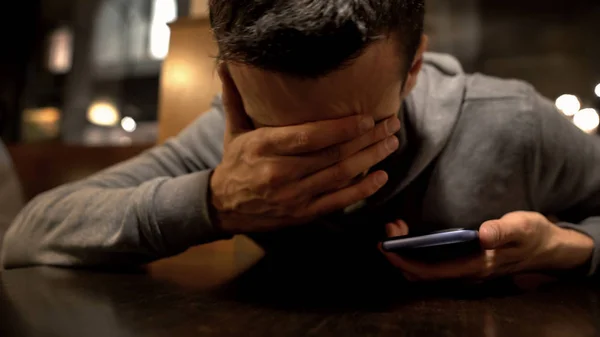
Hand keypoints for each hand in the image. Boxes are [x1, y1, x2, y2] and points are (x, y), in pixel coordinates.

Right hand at [210, 65, 400, 233]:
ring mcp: (293, 196)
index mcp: (264, 147)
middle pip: (332, 154)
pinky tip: (381, 177)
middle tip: (391, 124)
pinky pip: (337, 202)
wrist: (224, 207)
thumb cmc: (235, 162)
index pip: (309, 137)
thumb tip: (227, 64)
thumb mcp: (233, 130)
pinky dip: (362, 190)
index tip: (367, 117)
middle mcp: (280, 172)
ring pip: (339, 176)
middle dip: (367, 139)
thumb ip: (235, 98)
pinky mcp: (302, 213)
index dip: (341, 128)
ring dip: (370, 159)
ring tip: (391, 143)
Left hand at [380, 212, 593, 281]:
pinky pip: (433, 264)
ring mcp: (464, 271)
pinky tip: (411, 232)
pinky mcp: (464, 264)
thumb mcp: (523, 227)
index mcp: (476, 267)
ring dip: (406, 252)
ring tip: (396, 227)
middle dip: (400, 254)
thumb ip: (504, 231)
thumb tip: (483, 235)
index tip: (387, 246)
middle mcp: (466, 274)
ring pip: (426, 270)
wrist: (548, 248)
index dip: (405, 262)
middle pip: (422, 273)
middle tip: (389, 228)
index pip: (431, 272)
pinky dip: (416, 251)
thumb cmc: (533, 235)